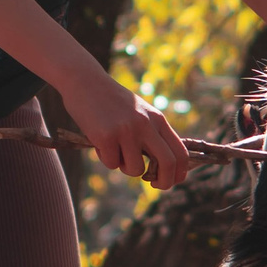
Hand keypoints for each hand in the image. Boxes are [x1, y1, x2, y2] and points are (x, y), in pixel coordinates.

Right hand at [62, 70, 190, 189]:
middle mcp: (146, 124)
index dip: (179, 173)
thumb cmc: (113, 102)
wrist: (85, 82)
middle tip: (154, 185)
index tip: (171, 181)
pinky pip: (111, 163)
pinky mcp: (107, 136)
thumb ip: (153, 135)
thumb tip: (163, 168)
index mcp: (158, 119)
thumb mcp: (141, 113)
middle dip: (164, 182)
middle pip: (167, 164)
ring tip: (114, 148)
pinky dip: (105, 158)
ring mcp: (127, 130)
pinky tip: (99, 139)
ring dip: (124, 166)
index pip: (180, 152)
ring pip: (135, 170)